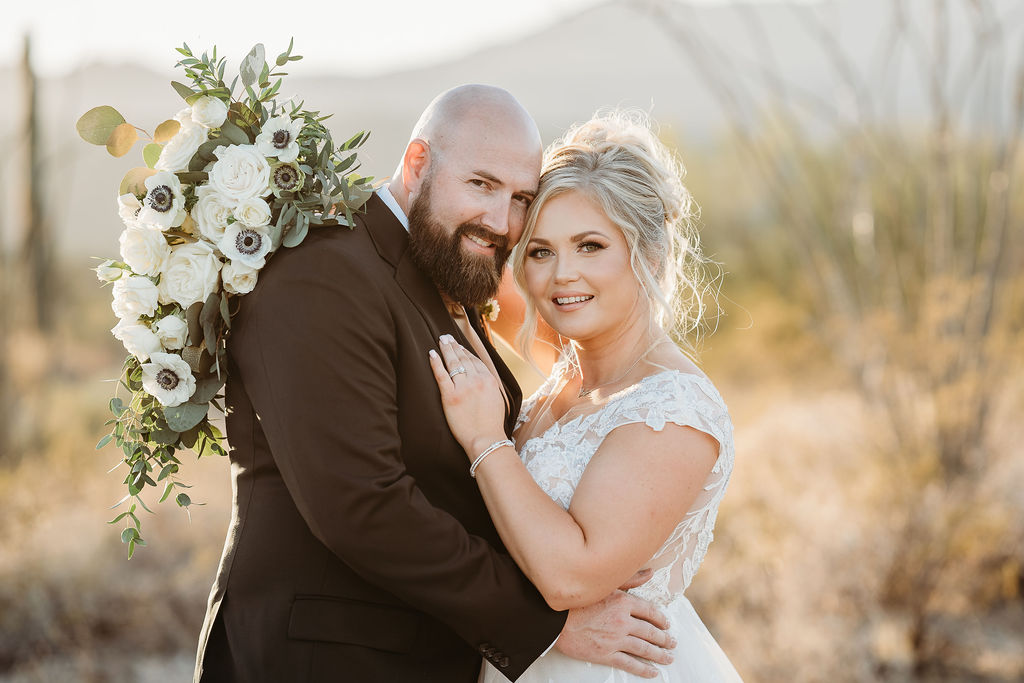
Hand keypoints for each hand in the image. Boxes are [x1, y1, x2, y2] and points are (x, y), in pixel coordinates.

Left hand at [428, 335, 507, 456]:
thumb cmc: (492, 424)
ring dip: (446, 350)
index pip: (475, 360)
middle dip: (454, 346)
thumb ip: (489, 386)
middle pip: (463, 358)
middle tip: (446, 337)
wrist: (486, 439)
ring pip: (453, 363)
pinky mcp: (450, 396)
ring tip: (441, 341)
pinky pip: (441, 375)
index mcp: (489, 380)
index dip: (465, 351)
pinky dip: (436, 363)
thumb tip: (482, 378)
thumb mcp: (497, 399)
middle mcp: (477, 380)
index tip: (459, 345)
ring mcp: (463, 387)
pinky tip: (432, 354)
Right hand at [554, 585, 674, 678]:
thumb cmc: (576, 601)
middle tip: (672, 643)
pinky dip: (643, 669)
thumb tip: (650, 572)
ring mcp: (615, 639)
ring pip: (644, 649)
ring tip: (668, 658)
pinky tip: (652, 672)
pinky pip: (630, 663)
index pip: (650, 611)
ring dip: (659, 655)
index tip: (666, 624)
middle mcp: (622, 621)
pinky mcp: (605, 654)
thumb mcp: (604, 585)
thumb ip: (630, 579)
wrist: (554, 620)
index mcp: (623, 601)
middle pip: (651, 632)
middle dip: (664, 639)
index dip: (661, 619)